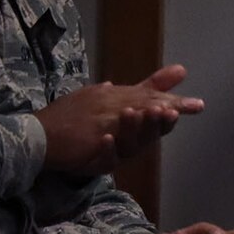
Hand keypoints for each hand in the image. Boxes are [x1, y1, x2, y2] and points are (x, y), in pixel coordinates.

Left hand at [35, 77, 200, 174]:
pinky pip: (106, 160)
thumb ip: (153, 86)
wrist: (52, 135)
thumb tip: (182, 69)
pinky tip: (106, 138)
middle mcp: (130, 142)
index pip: (159, 122)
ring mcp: (114, 154)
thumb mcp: (124, 96)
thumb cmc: (93, 116)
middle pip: (148, 135)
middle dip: (154, 122)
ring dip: (132, 130)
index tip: (176, 107)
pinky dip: (108, 149)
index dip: (169, 116)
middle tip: (157, 109)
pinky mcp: (95, 164)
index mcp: (138, 128)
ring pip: (130, 147)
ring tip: (131, 113)